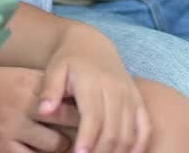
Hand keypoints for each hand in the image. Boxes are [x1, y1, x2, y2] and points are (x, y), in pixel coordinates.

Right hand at [0, 67, 79, 151]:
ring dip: (62, 146)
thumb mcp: (18, 77)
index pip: (66, 98)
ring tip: (62, 143)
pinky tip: (43, 151)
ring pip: (54, 145)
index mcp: (27, 85)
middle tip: (85, 132)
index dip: (84, 109)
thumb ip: (45, 87)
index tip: (93, 112)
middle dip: (80, 129)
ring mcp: (12, 128)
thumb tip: (76, 97)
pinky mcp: (2, 146)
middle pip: (66, 121)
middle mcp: (22, 105)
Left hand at [41, 27, 150, 152]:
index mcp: (93, 83)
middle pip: (113, 130)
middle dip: (101, 152)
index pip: (93, 117)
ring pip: (130, 133)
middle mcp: (116, 91)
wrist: (91, 46)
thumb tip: (43, 111)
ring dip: (118, 152)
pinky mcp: (139, 102)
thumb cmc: (68, 61)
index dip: (88, 139)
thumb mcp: (54, 69)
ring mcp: (130, 97)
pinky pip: (145, 129)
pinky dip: (139, 146)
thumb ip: (49, 90)